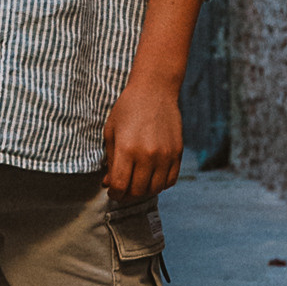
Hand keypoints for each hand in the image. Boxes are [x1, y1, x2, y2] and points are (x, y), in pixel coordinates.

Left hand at [103, 79, 183, 203]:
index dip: (114, 194)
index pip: (120, 185)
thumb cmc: (128, 109)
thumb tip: (109, 184)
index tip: (112, 192)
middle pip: (137, 191)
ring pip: (155, 189)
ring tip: (136, 183)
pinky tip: (152, 177)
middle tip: (123, 190)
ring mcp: (165, 155)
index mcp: (126, 149)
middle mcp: (147, 155)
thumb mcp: (111, 132)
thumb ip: (110, 160)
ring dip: (144, 191)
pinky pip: (170, 181)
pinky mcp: (177, 153)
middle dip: (127, 195)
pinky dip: (160, 184)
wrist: (154, 91)